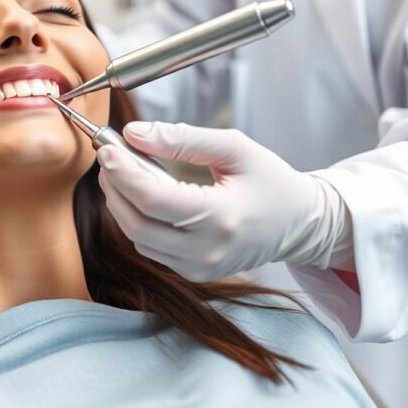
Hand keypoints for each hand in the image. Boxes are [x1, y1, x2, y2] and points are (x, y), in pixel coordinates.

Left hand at [96, 121, 349, 281]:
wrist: (299, 224)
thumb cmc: (271, 181)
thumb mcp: (234, 148)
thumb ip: (182, 139)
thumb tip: (134, 133)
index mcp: (222, 217)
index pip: (153, 199)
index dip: (123, 172)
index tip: (108, 148)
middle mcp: (208, 251)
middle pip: (136, 223)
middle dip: (114, 187)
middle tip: (110, 157)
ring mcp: (200, 268)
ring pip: (137, 238)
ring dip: (120, 204)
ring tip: (122, 173)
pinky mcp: (194, 274)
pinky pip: (149, 248)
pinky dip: (136, 220)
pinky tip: (140, 196)